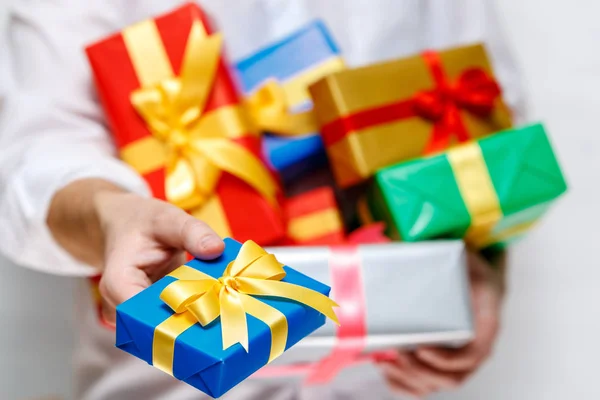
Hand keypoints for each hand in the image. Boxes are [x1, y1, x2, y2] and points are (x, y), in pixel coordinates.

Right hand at [93, 190, 223, 324]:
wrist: (127, 226)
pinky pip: (169, 326)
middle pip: (155, 330)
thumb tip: (216, 249)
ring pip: (163, 334)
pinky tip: (213, 309)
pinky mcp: (147, 318)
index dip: (175, 318)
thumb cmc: (143, 222)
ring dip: (193, 325)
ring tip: (222, 311)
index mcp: (118, 282)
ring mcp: (133, 316)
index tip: (209, 309)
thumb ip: (192, 232)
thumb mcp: (168, 219)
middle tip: (225, 313)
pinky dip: (191, 319)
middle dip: (190, 325)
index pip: (141, 315)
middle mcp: (120, 306)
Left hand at [379, 251, 505, 397]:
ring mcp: (455, 359)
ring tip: (387, 362)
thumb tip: (416, 246)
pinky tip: (387, 371)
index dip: (445, 359)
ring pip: (435, 385)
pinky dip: (403, 384)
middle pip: (452, 378)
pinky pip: (423, 385)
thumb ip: (458, 257)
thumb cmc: (468, 269)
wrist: (470, 276)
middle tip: (398, 352)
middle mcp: (473, 350)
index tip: (421, 347)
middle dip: (421, 370)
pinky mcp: (437, 361)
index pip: (471, 356)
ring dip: (409, 379)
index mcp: (485, 327)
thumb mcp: (468, 259)